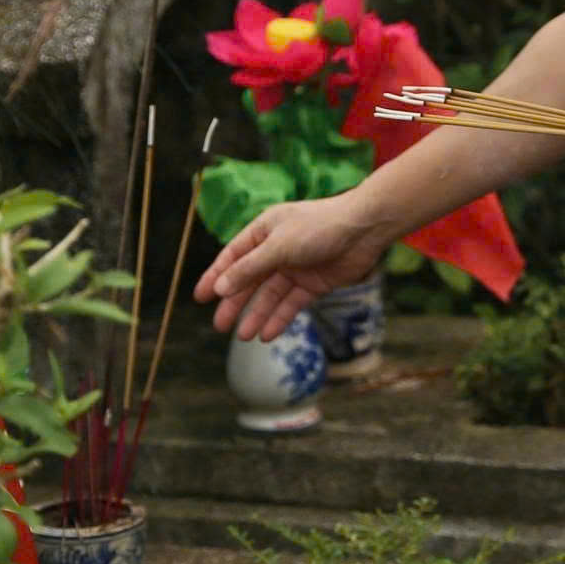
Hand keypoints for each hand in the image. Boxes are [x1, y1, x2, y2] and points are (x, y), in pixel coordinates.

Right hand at [193, 192, 391, 339]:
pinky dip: (280, 318)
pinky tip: (268, 334)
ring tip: (243, 336)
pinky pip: (292, 303)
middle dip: (234, 303)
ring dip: (257, 314)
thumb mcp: (279, 246)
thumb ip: (250, 268)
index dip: (216, 276)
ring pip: (270, 295)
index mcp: (264, 231)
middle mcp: (278, 250)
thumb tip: (221, 288)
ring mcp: (296, 267)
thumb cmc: (319, 227)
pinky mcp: (314, 283)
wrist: (364, 229)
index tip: (200, 297)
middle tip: (219, 325)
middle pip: (250, 280)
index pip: (233, 257)